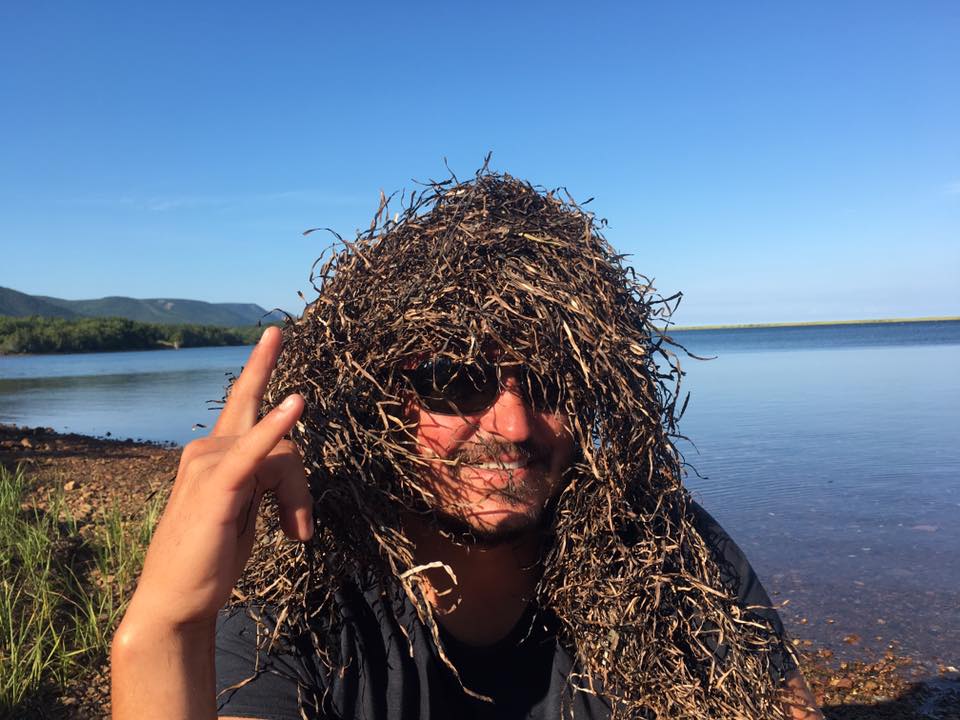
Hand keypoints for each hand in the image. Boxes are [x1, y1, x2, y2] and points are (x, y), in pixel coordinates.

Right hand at [126, 326, 311, 628]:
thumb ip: (266, 479)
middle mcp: (207, 449)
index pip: (243, 400)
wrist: (175, 601)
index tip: (275, 333)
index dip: (261, 366)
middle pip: (279, 437)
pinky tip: (295, 404)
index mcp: (214, 452)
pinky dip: (276, 427)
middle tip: (284, 391)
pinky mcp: (217, 485)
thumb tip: (292, 472)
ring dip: (298, 499)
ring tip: (297, 533)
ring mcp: (208, 464)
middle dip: (280, 417)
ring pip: (284, 456)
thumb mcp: (246, 511)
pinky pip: (255, 451)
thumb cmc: (210, 556)